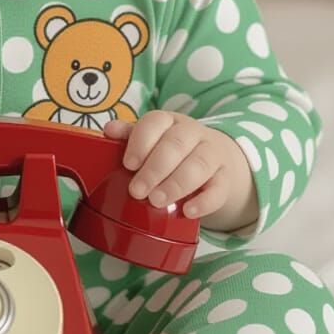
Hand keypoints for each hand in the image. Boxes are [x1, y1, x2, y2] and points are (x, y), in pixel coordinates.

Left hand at [103, 110, 249, 221]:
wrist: (214, 160)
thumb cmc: (172, 151)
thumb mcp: (151, 140)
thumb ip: (129, 136)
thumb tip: (108, 130)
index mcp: (169, 121)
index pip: (156, 121)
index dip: (141, 142)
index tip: (128, 164)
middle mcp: (193, 133)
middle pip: (177, 145)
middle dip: (155, 169)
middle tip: (137, 191)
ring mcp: (212, 155)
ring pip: (199, 165)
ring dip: (176, 184)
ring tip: (157, 201)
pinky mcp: (225, 179)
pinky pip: (219, 189)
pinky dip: (204, 202)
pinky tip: (188, 211)